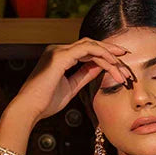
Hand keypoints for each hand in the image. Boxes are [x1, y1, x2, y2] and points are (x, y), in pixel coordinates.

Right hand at [8, 38, 134, 125]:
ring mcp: (58, 51)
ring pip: (91, 46)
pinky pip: (87, 50)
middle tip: (126, 58)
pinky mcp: (60, 56)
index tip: (120, 66)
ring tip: (122, 68)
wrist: (29, 109)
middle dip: (110, 50)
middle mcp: (58, 50)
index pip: (86, 51)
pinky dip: (102, 55)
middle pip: (90, 45)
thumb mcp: (71, 87)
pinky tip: (112, 64)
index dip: (104, 56)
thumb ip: (84, 75)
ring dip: (109, 56)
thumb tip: (100, 68)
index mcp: (59, 56)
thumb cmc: (46, 102)